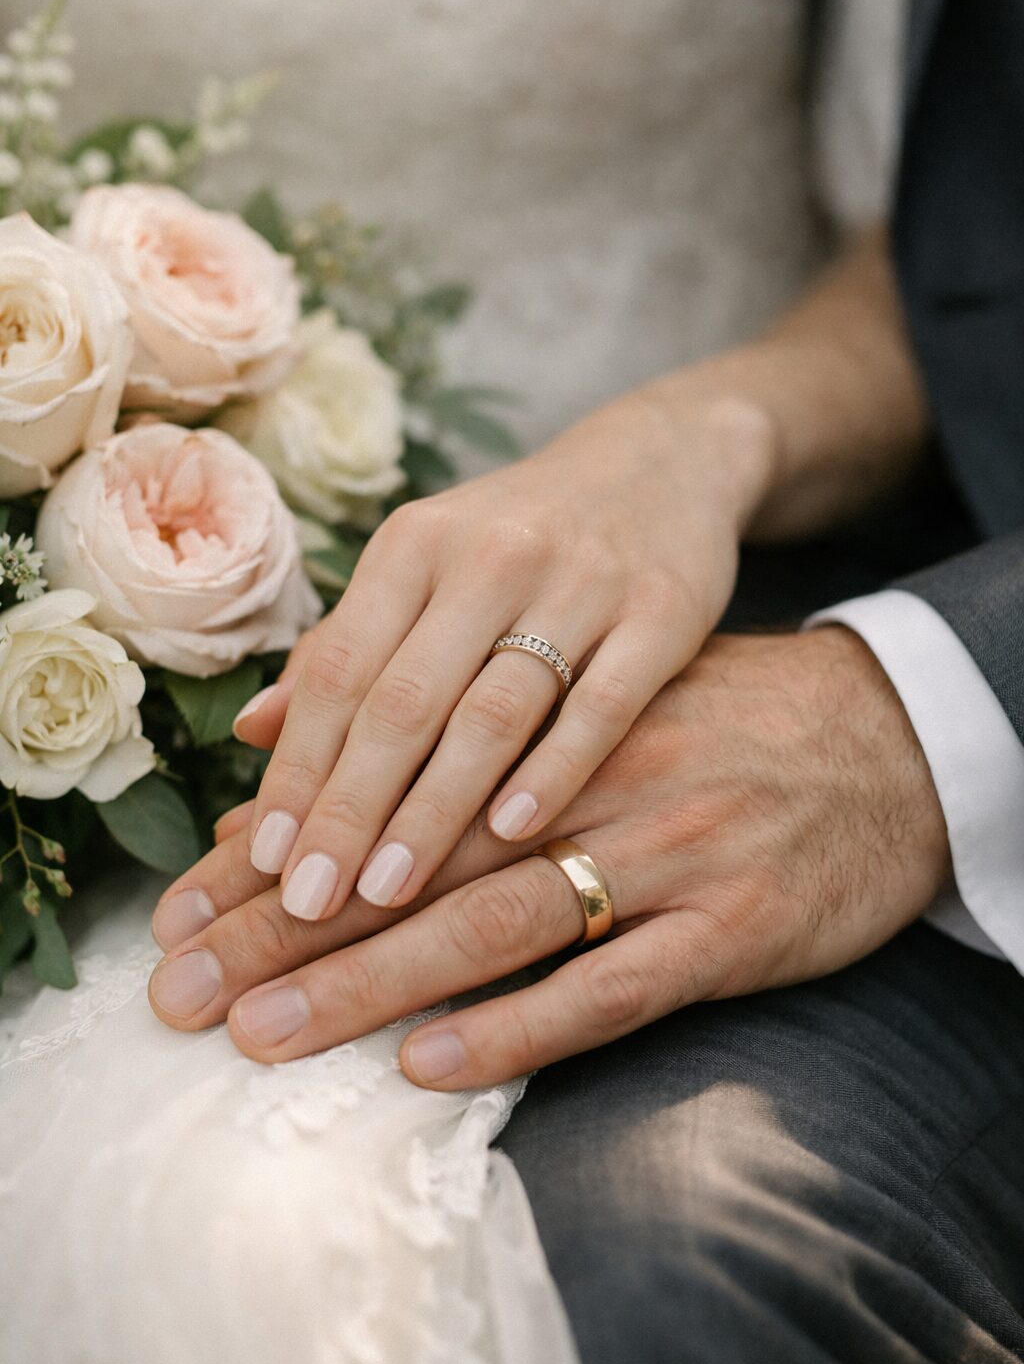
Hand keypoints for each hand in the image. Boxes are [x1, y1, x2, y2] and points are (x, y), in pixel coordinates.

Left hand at [148, 628, 951, 1086]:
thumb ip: (456, 706)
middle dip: (287, 926)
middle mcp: (589, 781)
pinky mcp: (728, 929)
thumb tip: (302, 720)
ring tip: (268, 1030)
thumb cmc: (719, 714)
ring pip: (495, 922)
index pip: (384, 783)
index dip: (277, 850)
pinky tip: (430, 1062)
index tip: (182, 908)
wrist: (888, 739)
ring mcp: (661, 855)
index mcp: (545, 714)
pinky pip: (610, 987)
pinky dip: (518, 1025)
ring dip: (373, 981)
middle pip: (414, 857)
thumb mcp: (594, 683)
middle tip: (185, 986)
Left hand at [222, 388, 773, 924]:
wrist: (660, 461)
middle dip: (349, 810)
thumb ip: (349, 646)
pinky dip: (553, 771)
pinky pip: (601, 706)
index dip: (298, 768)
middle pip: (403, 700)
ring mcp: (580, 582)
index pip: (338, 668)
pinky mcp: (662, 613)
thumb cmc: (518, 537)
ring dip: (433, 810)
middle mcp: (489, 554)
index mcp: (415, 543)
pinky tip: (511, 835)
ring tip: (386, 892)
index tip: (268, 858)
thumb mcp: (425, 567)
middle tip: (310, 902)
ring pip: (492, 711)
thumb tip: (254, 731)